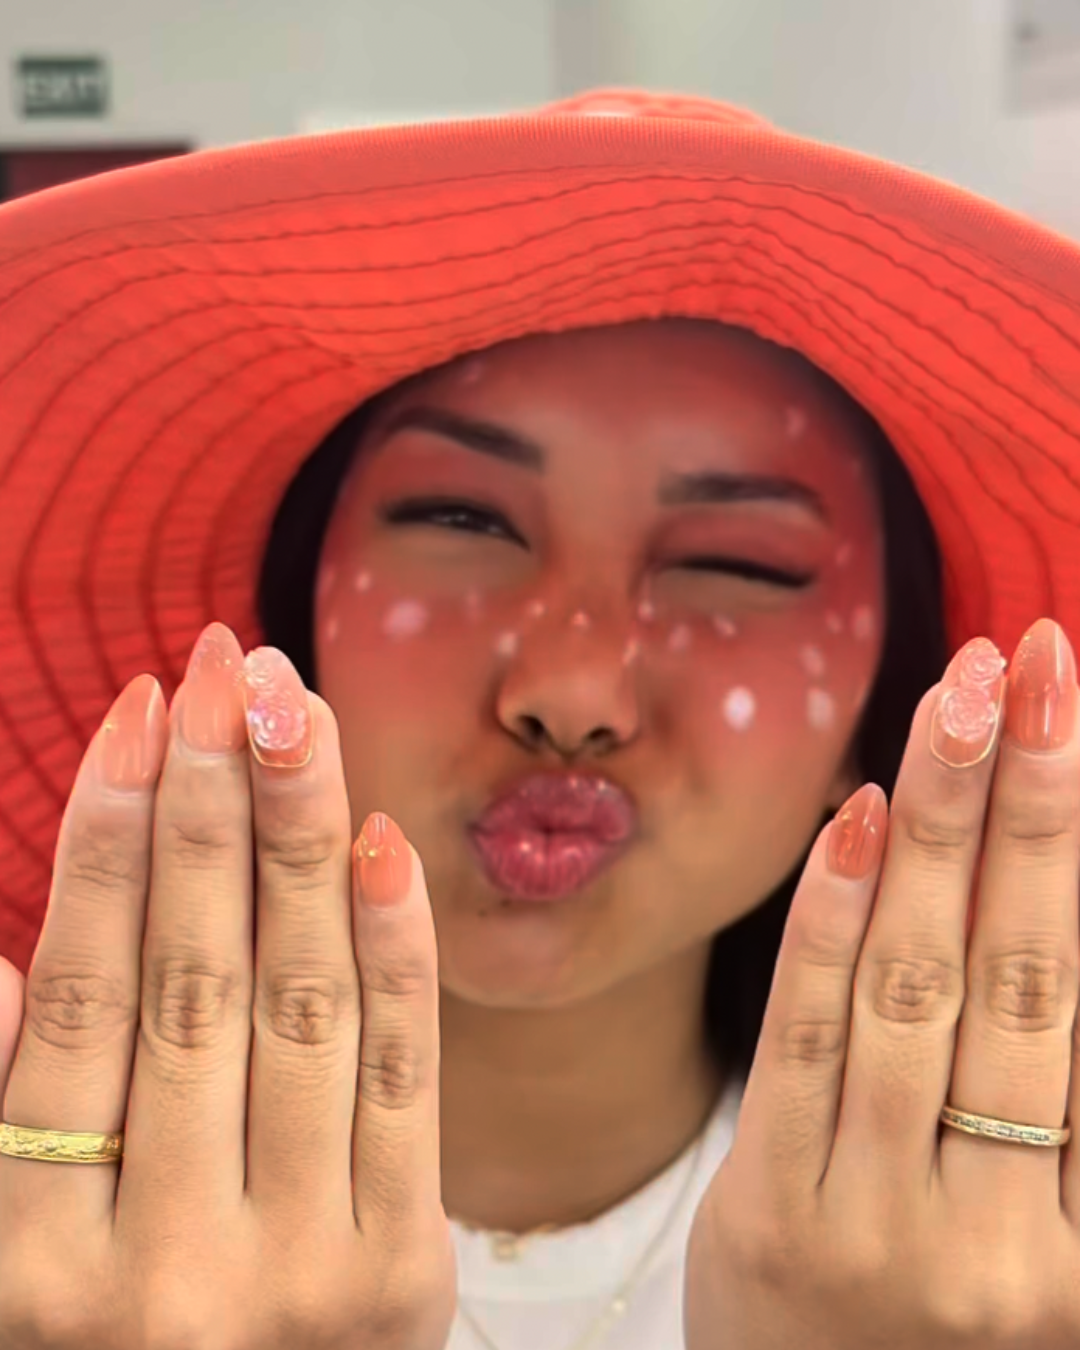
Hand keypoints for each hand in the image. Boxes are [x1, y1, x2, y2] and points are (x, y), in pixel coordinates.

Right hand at [0, 623, 455, 1349]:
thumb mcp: (10, 1270)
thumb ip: (0, 1124)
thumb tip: (7, 960)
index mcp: (30, 1263)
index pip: (76, 998)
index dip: (107, 839)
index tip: (143, 711)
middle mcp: (159, 1268)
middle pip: (194, 978)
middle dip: (210, 803)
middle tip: (228, 668)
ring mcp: (294, 1273)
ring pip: (298, 1006)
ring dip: (302, 839)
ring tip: (298, 713)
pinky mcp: (402, 1274)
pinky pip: (399, 1080)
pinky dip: (395, 951)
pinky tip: (382, 839)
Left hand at [684, 617, 1079, 1349]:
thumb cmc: (944, 1324)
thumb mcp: (1035, 1242)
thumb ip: (1054, 1094)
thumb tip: (1047, 898)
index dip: (1075, 842)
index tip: (1063, 710)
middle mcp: (1000, 1238)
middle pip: (1021, 975)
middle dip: (1025, 803)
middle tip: (1026, 665)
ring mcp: (880, 1226)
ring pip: (915, 990)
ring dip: (935, 831)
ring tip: (951, 704)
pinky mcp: (771, 1210)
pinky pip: (804, 1038)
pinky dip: (829, 921)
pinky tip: (856, 817)